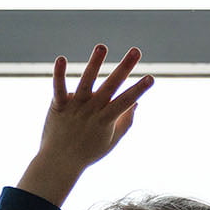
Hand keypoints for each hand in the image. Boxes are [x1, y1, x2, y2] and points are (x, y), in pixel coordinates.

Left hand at [15, 44, 154, 206]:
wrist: (59, 163)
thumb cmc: (88, 152)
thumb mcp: (112, 140)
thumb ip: (125, 121)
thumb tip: (136, 102)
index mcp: (106, 119)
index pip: (126, 101)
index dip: (139, 89)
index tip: (151, 77)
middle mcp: (92, 110)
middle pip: (111, 86)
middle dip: (124, 68)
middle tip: (136, 51)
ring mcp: (75, 107)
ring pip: (86, 82)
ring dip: (94, 63)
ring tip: (102, 46)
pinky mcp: (58, 105)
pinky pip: (58, 88)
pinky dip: (59, 74)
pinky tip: (62, 59)